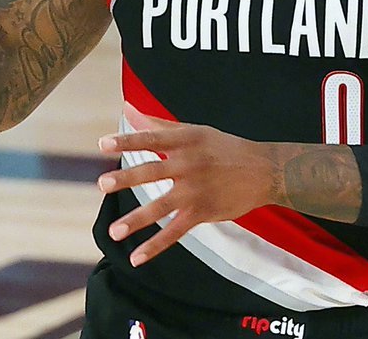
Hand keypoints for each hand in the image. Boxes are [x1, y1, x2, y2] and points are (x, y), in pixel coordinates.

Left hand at [96, 104, 277, 266]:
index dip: (126, 141)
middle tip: (103, 183)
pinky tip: (136, 258)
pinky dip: (155, 246)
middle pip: (152, 171)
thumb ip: (158, 124)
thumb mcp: (194, 131)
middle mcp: (188, 164)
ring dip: (136, 220)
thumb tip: (128, 110)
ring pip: (160, 206)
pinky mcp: (202, 212)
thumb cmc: (224, 147)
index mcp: (184, 141)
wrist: (264, 170)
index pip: (150, 140)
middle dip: (126, 178)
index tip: (103, 144)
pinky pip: (174, 232)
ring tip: (114, 231)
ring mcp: (195, 191)